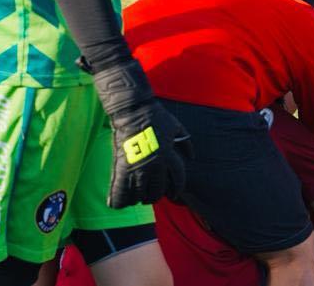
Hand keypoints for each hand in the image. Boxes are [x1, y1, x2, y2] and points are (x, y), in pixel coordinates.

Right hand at [90, 60, 191, 207]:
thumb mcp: (176, 127)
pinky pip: (120, 192)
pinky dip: (120, 199)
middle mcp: (154, 164)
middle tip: (153, 195)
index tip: (175, 194)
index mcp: (169, 155)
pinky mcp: (121, 168)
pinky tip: (121, 201)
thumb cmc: (155, 117)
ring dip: (140, 198)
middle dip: (157, 196)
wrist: (132, 112)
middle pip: (158, 191)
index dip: (177, 188)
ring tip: (138, 197)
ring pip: (140, 195)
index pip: (177, 179)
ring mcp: (137, 167)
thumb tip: (192, 156)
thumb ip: (185, 142)